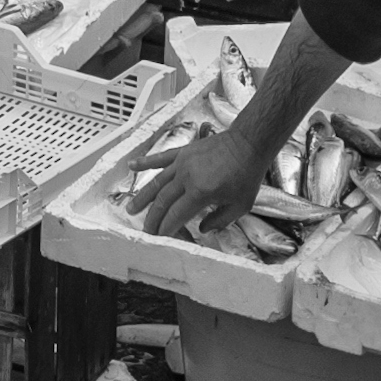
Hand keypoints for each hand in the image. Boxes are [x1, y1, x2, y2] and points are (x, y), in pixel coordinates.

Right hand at [128, 128, 268, 237]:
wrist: (248, 143)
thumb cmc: (247, 174)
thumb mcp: (240, 205)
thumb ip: (220, 220)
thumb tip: (203, 229)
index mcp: (200, 192)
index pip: (176, 214)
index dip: (166, 228)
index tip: (159, 237)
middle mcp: (186, 177)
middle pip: (163, 201)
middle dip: (152, 218)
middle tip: (145, 231)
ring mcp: (182, 163)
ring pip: (157, 183)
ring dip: (143, 197)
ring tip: (131, 209)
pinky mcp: (183, 152)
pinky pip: (161, 158)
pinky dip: (145, 162)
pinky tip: (131, 166)